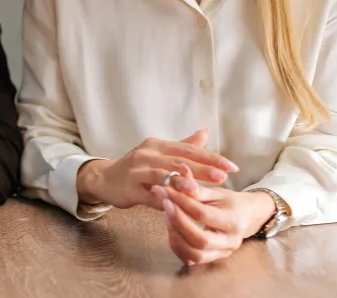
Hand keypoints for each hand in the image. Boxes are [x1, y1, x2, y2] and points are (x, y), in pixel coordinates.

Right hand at [76, 128, 238, 209]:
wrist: (105, 179)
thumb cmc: (137, 167)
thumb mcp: (158, 153)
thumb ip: (183, 145)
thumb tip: (206, 132)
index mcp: (157, 145)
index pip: (189, 149)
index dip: (211, 157)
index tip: (231, 166)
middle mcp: (147, 154)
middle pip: (179, 160)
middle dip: (202, 169)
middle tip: (223, 176)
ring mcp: (136, 171)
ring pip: (162, 175)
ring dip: (182, 182)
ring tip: (200, 189)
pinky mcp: (129, 188)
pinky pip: (149, 195)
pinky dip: (163, 199)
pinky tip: (176, 205)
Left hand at [152, 183, 276, 265]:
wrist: (246, 217)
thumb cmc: (230, 202)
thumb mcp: (217, 192)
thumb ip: (196, 188)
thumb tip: (176, 176)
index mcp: (233, 221)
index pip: (202, 214)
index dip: (181, 202)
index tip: (165, 190)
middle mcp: (230, 242)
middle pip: (200, 240)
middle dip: (177, 222)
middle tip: (164, 204)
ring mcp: (221, 253)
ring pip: (194, 254)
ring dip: (175, 235)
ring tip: (166, 215)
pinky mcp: (211, 259)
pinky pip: (190, 259)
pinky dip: (177, 245)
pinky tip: (171, 228)